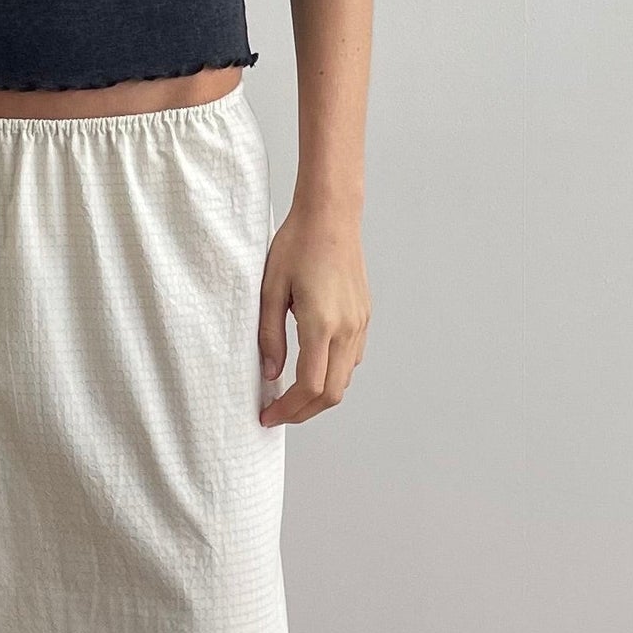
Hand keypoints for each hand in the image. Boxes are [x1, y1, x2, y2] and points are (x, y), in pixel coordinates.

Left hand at [257, 200, 369, 425]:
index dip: (289, 409)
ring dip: (320, 395)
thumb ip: (270, 335)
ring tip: (292, 396)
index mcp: (321, 324)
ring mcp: (360, 324)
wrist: (331, 216)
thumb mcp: (270, 289)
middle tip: (278, 414)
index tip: (268, 416)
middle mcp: (347, 329)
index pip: (310, 386)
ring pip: (346, 379)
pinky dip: (334, 375)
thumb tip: (270, 374)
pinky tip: (313, 368)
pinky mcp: (364, 316)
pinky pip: (353, 359)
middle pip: (332, 393)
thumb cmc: (297, 244)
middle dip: (304, 412)